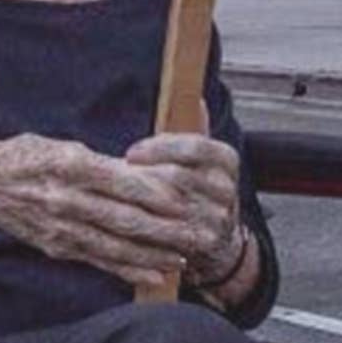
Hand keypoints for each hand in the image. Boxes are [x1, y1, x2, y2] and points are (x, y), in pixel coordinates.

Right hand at [0, 132, 215, 284]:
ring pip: (116, 244)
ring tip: (184, 257)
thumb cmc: (28, 157)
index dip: (157, 194)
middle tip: (198, 233)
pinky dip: (128, 269)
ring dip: (153, 253)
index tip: (187, 199)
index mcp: (71, 167)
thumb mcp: (64, 147)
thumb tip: (144, 173)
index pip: (123, 182)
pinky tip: (154, 274)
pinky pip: (99, 260)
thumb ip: (103, 163)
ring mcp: (61, 228)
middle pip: (125, 218)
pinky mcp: (58, 247)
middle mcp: (67, 200)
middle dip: (166, 228)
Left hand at [126, 132, 245, 282]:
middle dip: (142, 176)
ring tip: (114, 197)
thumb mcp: (203, 160)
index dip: (159, 148)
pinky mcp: (205, 243)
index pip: (195, 147)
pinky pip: (168, 232)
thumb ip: (195, 131)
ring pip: (170, 206)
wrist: (221, 241)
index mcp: (227, 160)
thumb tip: (196, 98)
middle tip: (113, 178)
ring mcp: (218, 217)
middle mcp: (227, 188)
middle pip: (179, 176)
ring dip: (137, 201)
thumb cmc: (202, 192)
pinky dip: (143, 226)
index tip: (131, 153)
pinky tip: (126, 220)